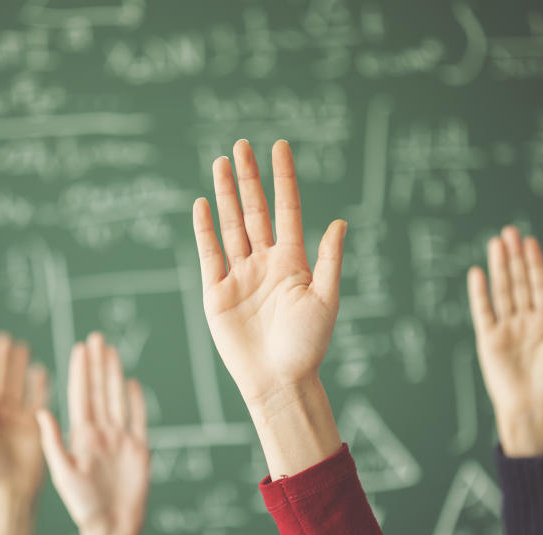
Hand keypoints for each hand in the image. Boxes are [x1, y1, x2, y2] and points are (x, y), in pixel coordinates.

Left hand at [0, 333, 48, 534]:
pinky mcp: (35, 425)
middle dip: (1, 360)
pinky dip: (39, 385)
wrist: (11, 490)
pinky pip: (38, 400)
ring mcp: (17, 418)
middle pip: (0, 380)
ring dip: (19, 368)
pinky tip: (40, 370)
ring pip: (18, 386)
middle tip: (5, 339)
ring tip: (22, 347)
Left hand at [37, 332, 149, 534]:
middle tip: (95, 337)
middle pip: (99, 390)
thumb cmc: (84, 507)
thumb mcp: (63, 474)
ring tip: (110, 351)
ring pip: (117, 398)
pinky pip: (138, 418)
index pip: (80, 395)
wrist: (113, 528)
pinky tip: (131, 382)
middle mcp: (101, 433)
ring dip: (113, 374)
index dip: (79, 371)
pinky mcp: (139, 449)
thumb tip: (40, 412)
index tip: (78, 348)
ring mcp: (121, 439)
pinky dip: (135, 400)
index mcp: (81, 436)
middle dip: (96, 364)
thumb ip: (53, 442)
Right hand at [193, 139, 344, 477]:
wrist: (278, 381)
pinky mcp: (216, 292)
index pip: (286, 209)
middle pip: (254, 211)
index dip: (283, 178)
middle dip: (248, 178)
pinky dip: (205, 228)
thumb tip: (340, 222)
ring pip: (231, 225)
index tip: (280, 147)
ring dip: (225, 194)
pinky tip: (202, 203)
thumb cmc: (307, 345)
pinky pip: (209, 253)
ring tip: (220, 162)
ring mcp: (239, 275)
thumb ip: (329, 260)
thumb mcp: (326, 300)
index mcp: (292, 262)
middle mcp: (265, 263)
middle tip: (242, 146)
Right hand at [467, 227, 542, 456]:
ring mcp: (505, 328)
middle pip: (518, 282)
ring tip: (496, 243)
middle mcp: (524, 321)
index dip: (535, 263)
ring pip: (501, 290)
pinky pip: (482, 310)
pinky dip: (480, 292)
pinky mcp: (488, 339)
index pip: (539, 285)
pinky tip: (478, 273)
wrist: (533, 408)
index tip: (530, 241)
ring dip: (499, 267)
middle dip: (514, 257)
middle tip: (510, 232)